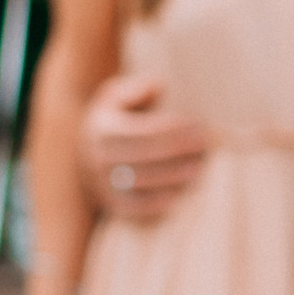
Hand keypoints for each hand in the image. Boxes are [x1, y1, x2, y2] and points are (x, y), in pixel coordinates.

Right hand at [81, 69, 207, 222]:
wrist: (89, 155)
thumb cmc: (117, 119)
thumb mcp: (119, 96)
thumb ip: (138, 89)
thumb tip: (158, 86)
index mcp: (102, 129)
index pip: (140, 131)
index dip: (170, 130)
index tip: (197, 125)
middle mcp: (98, 159)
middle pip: (142, 158)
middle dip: (176, 153)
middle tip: (204, 146)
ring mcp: (104, 185)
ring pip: (141, 185)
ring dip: (173, 178)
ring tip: (199, 169)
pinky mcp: (115, 206)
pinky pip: (138, 208)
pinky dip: (161, 202)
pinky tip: (183, 193)